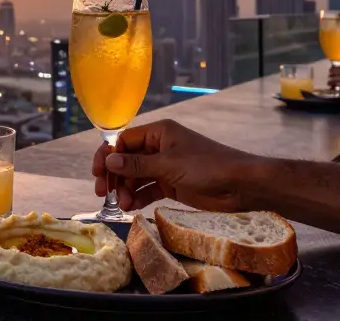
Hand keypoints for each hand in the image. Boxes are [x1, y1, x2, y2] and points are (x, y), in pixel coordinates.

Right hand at [91, 120, 260, 212]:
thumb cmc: (207, 166)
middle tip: (104, 193)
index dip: (107, 155)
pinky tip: (131, 207)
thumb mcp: (169, 164)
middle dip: (115, 175)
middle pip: (127, 159)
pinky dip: (139, 197)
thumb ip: (137, 164)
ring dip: (126, 189)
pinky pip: (149, 189)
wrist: (242, 185)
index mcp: (159, 133)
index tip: (97, 173)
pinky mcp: (173, 184)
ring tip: (122, 204)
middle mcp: (160, 147)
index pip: (124, 141)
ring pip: (137, 176)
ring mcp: (166, 166)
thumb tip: (108, 160)